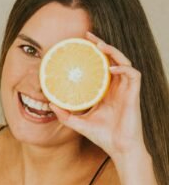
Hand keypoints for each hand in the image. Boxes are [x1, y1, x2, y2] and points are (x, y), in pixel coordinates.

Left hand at [51, 32, 145, 161]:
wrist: (119, 148)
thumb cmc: (102, 135)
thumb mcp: (78, 123)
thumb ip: (65, 114)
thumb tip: (49, 105)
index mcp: (105, 90)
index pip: (101, 65)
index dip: (93, 53)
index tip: (80, 43)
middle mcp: (117, 86)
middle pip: (113, 59)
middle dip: (102, 45)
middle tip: (88, 36)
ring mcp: (126, 89)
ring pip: (124, 62)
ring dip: (113, 52)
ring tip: (99, 46)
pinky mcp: (134, 94)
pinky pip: (133, 75)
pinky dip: (123, 68)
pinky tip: (111, 67)